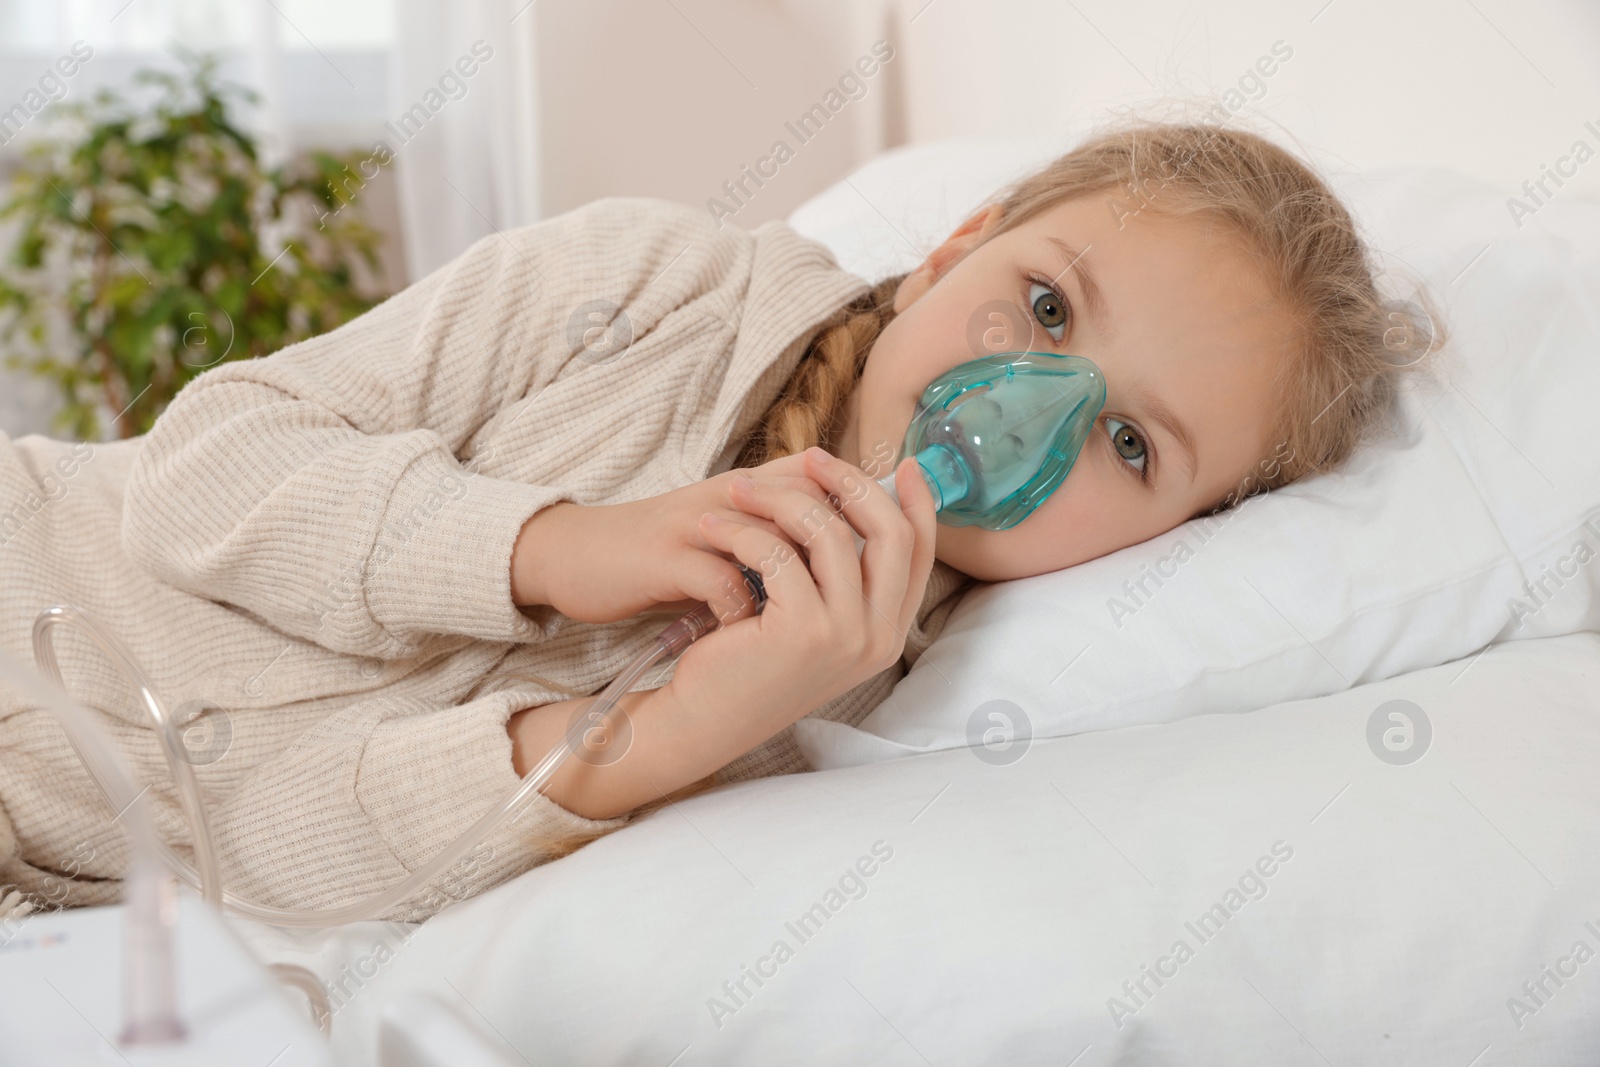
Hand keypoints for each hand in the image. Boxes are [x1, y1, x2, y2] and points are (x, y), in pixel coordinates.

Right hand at [511, 451, 831, 624]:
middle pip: (810, 505)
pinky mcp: (666, 558)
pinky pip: (724, 581)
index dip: (858, 519)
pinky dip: (743, 613)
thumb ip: (774, 533)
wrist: (577, 556)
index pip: (823, 483)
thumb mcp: (721, 534)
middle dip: (837, 559)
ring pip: (774, 541)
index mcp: (747, 488)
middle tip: (850, 606)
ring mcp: (698, 524)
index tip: (876, 568)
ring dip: (794, 589)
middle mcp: (728, 496)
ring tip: (806, 628)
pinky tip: (747, 635)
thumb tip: (841, 556)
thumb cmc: (659, 553)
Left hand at [656, 446, 938, 752]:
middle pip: (888, 532)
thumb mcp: (811, 619)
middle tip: (810, 457)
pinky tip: (714, 526)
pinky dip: (742, 530)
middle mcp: (878, 639)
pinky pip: (778, 553)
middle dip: (850, 483)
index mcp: (888, 634)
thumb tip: (851, 497)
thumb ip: (841, 576)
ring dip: (780, 497)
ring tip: (740, 489)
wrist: (704, 718)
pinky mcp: (803, 632)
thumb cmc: (750, 661)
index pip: (920, 553)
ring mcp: (846, 637)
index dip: (918, 502)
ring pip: (829, 533)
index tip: (901, 463)